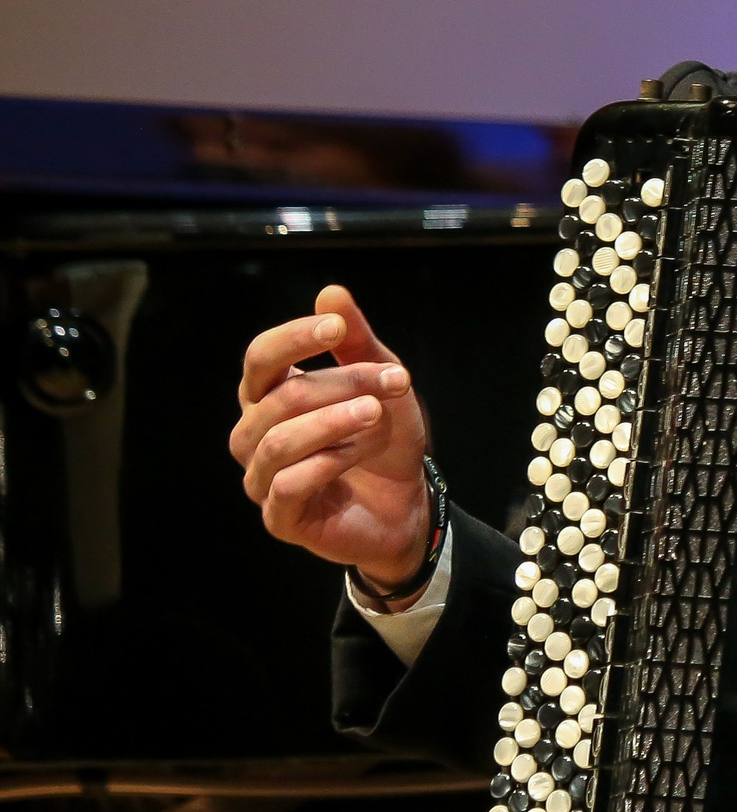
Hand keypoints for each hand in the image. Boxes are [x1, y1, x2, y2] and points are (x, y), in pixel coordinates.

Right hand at [230, 285, 431, 600]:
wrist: (407, 504)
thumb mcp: (381, 383)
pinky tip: (356, 454)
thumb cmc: (384, 439)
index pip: (260, 359)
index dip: (293, 340)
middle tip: (394, 380)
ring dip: (332, 422)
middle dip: (340, 384)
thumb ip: (357, 342)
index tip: (336, 329)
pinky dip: (325, 464)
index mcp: (270, 397)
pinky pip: (286, 486)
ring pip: (275, 441)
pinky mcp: (280, 518)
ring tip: (376, 414)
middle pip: (279, 397)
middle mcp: (255, 435)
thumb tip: (331, 293)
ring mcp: (263, 478)